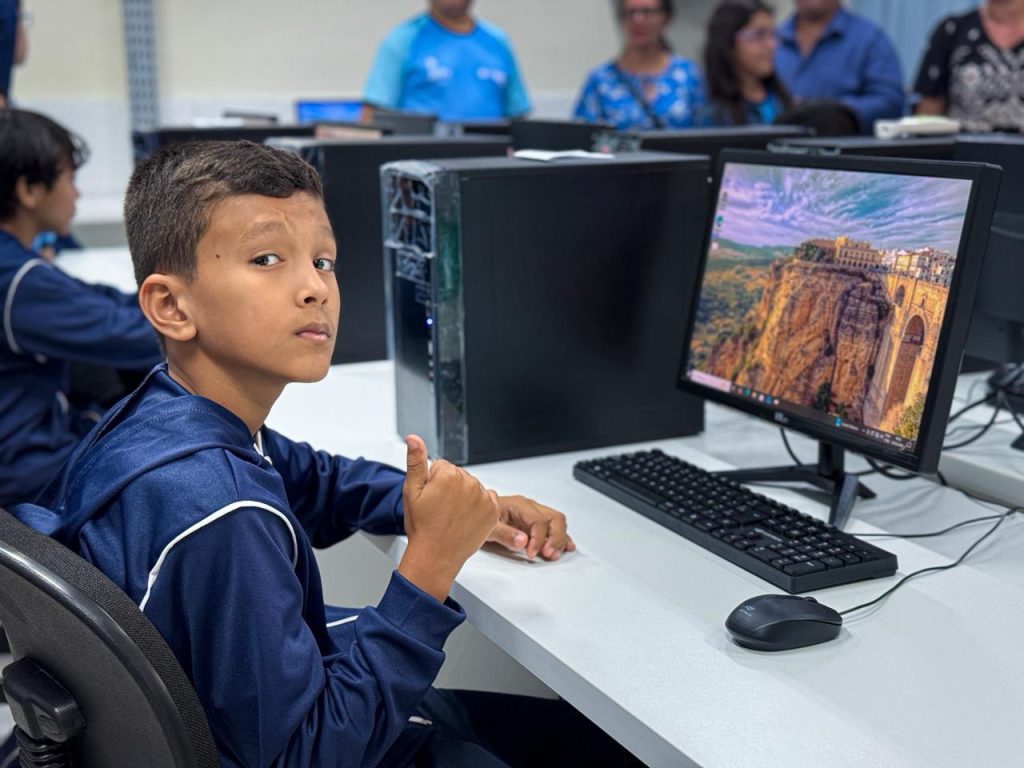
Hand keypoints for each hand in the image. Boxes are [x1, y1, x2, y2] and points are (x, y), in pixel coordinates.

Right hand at [398, 435, 498, 600]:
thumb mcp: (411, 492)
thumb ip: (415, 461)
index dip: (433, 482)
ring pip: (472, 487)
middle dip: (450, 488)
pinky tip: (465, 518)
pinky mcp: (493, 511)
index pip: (442, 466)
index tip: (431, 498)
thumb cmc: (422, 527)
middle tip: (440, 508)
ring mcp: (483, 497)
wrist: (436, 556)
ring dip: (464, 496)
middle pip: (458, 475)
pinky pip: (486, 498)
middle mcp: (469, 483)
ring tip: (451, 515)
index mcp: (448, 475)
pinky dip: (478, 506)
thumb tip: (414, 438)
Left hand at [487, 495, 575, 560]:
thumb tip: (523, 540)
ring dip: (560, 539)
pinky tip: (566, 546)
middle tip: (548, 554)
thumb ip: (504, 533)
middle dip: (555, 538)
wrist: (474, 513)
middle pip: (554, 518)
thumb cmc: (480, 517)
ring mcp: (534, 514)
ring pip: (557, 522)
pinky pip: (554, 527)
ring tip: (554, 554)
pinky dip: (562, 537)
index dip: (538, 539)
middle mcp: (530, 507)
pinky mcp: (535, 523)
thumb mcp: (487, 527)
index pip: (539, 521)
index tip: (531, 553)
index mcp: (519, 505)